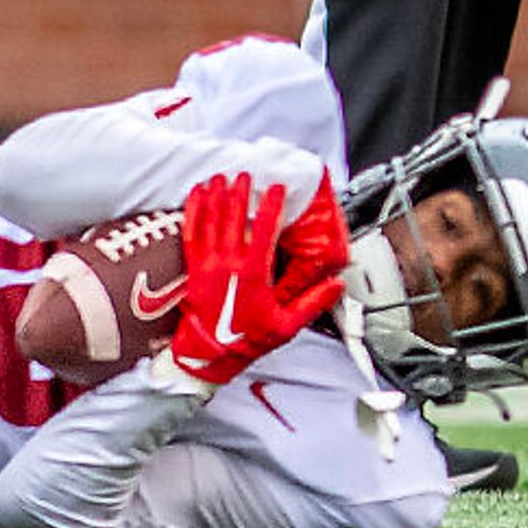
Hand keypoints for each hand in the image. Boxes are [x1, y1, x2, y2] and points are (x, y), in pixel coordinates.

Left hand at [167, 171, 348, 389]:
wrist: (210, 353)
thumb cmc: (246, 340)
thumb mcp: (287, 326)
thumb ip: (313, 303)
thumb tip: (336, 285)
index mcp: (253, 275)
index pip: (264, 231)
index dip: (272, 206)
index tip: (278, 188)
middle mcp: (229, 264)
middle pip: (235, 218)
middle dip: (242, 192)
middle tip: (248, 174)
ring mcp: (208, 264)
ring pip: (212, 220)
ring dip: (218, 195)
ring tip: (224, 176)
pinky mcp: (194, 267)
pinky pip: (191, 232)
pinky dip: (194, 210)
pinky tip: (198, 194)